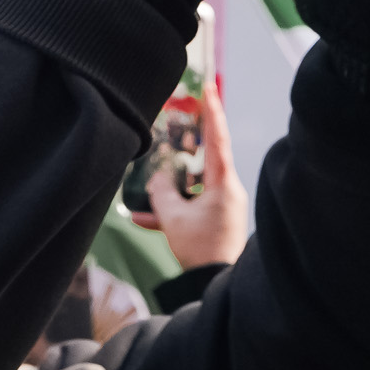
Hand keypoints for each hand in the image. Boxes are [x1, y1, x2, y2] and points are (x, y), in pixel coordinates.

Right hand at [130, 82, 246, 270]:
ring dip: (168, 189)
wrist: (214, 282)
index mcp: (222, 183)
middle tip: (178, 125)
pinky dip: (170, 211)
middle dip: (185, 147)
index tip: (210, 88)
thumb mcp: (173, 218)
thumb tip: (157, 180)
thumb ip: (161, 194)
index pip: (217, 139)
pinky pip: (190, 208)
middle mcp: (226, 191)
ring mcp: (222, 206)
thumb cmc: (199, 248)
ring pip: (192, 187)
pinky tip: (143, 219)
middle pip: (204, 160)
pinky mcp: (215, 222)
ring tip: (147, 187)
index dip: (212, 112)